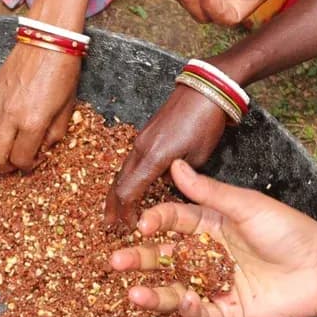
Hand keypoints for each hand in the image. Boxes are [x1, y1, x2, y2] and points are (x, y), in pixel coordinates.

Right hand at [0, 45, 80, 172]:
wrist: (48, 39)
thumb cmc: (63, 71)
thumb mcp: (67, 107)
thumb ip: (54, 133)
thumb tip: (43, 148)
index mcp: (33, 122)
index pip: (22, 159)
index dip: (28, 166)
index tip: (34, 161)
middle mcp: (10, 115)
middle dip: (3, 166)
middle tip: (12, 164)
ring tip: (0, 149)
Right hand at [104, 85, 229, 227]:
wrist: (205, 89)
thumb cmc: (206, 122)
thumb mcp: (199, 157)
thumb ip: (181, 176)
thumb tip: (168, 183)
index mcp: (154, 157)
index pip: (128, 190)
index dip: (124, 211)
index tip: (124, 227)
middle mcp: (141, 148)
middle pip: (119, 182)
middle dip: (113, 205)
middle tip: (109, 225)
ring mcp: (141, 139)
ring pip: (123, 171)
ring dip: (119, 192)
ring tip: (116, 211)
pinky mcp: (146, 134)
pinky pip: (132, 161)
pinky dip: (128, 178)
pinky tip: (132, 187)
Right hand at [108, 159, 316, 316]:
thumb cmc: (289, 231)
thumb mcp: (246, 207)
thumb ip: (209, 192)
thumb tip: (175, 165)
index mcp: (212, 225)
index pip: (173, 221)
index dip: (155, 222)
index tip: (141, 225)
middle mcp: (209, 255)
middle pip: (166, 258)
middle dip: (140, 259)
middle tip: (116, 262)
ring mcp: (217, 283)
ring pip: (176, 289)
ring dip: (154, 292)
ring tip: (132, 293)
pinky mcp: (230, 310)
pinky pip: (202, 312)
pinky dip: (188, 309)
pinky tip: (180, 303)